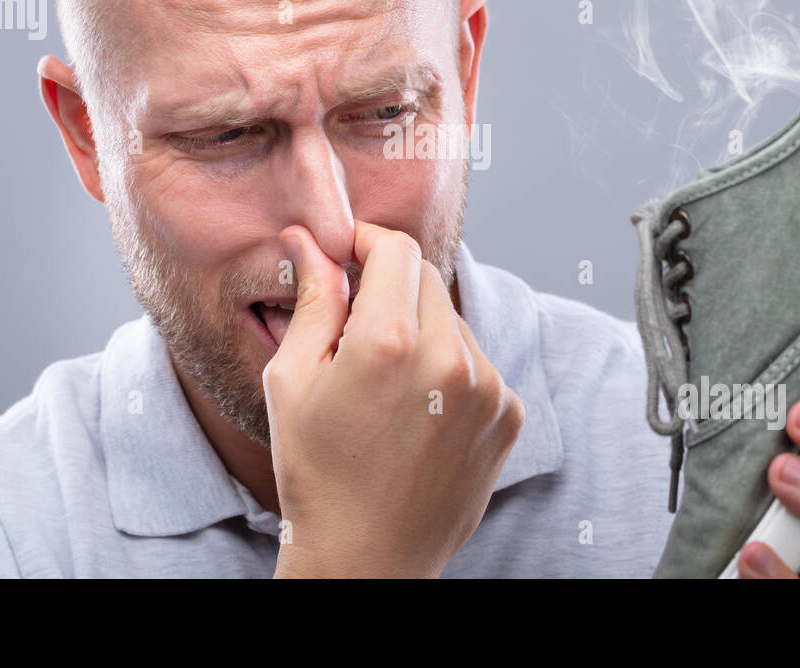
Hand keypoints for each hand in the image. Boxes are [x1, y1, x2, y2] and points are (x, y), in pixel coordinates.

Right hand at [265, 220, 525, 577]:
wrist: (367, 559)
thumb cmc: (316, 473)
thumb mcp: (292, 380)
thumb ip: (313, 300)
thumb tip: (313, 241)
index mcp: (388, 342)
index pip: (395, 249)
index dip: (367, 242)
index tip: (350, 253)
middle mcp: (449, 357)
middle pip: (425, 279)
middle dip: (390, 287)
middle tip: (356, 327)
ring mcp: (487, 388)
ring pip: (453, 321)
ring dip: (422, 331)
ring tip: (387, 387)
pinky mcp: (508, 415)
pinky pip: (478, 364)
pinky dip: (450, 371)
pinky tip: (418, 414)